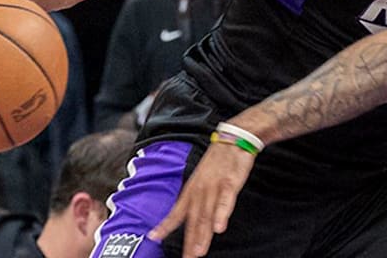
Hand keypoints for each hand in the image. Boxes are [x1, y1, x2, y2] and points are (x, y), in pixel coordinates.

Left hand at [148, 142, 255, 256]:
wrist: (233, 139)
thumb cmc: (218, 161)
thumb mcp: (202, 178)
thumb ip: (198, 197)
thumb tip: (193, 214)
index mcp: (192, 190)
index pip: (176, 212)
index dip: (165, 225)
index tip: (154, 237)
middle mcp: (199, 191)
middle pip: (193, 220)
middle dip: (189, 242)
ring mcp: (214, 188)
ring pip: (207, 215)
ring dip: (202, 235)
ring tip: (198, 252)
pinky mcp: (229, 184)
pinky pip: (225, 202)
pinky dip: (221, 215)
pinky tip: (219, 228)